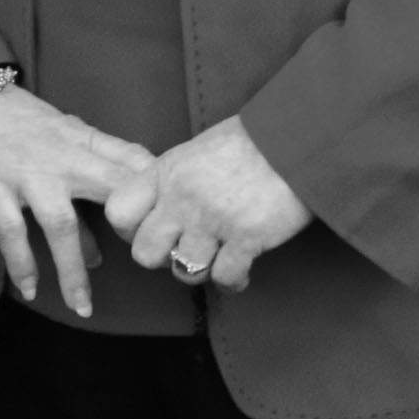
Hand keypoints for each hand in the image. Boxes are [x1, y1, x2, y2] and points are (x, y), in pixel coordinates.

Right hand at [0, 79, 155, 326]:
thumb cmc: (14, 124)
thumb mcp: (60, 139)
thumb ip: (83, 188)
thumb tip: (103, 250)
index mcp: (82, 140)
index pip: (133, 161)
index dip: (156, 193)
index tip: (171, 224)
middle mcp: (60, 157)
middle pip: (110, 190)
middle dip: (132, 229)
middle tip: (146, 265)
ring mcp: (26, 173)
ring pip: (61, 225)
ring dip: (73, 269)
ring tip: (83, 307)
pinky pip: (11, 233)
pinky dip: (22, 264)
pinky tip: (32, 289)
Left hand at [111, 113, 312, 293]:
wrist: (299, 137)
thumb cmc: (254, 140)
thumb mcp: (199, 149)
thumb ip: (175, 179)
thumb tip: (162, 206)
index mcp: (166, 172)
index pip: (118, 211)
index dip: (130, 229)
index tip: (152, 229)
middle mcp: (183, 198)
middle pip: (144, 254)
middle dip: (162, 258)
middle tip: (183, 249)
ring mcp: (213, 221)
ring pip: (183, 272)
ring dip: (200, 270)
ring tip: (216, 258)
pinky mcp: (246, 239)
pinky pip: (224, 278)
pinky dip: (233, 281)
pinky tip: (241, 270)